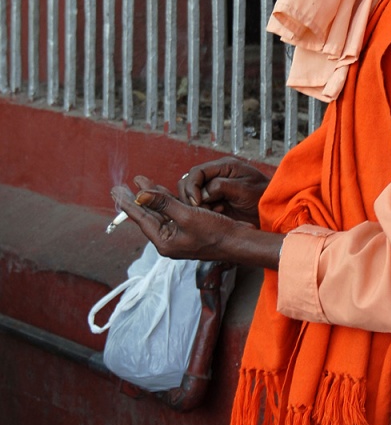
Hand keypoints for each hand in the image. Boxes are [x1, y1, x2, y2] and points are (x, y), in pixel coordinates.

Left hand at [111, 177, 260, 265]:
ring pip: (161, 212)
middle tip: (122, 186)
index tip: (116, 191)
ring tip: (141, 182)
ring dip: (153, 196)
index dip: (128, 202)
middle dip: (139, 197)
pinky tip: (162, 191)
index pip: (141, 218)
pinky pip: (174, 213)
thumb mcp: (187, 215)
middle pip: (149, 214)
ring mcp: (179, 236)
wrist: (239, 242)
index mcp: (164, 241)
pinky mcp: (189, 230)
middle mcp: (169, 240)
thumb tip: (141, 195)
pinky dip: (168, 201)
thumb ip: (163, 203)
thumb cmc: (216, 232)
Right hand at [177, 158, 269, 225]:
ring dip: (196, 205)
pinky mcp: (215, 199)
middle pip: (190, 181)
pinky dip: (202, 210)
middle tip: (200, 210)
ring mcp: (215, 186)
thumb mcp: (244, 190)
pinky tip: (216, 214)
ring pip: (192, 193)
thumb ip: (221, 187)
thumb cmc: (264, 197)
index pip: (197, 172)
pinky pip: (200, 204)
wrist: (274, 209)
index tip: (196, 203)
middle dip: (190, 196)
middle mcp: (217, 174)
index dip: (192, 187)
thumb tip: (202, 193)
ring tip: (212, 212)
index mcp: (224, 166)